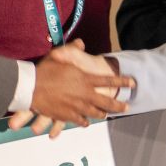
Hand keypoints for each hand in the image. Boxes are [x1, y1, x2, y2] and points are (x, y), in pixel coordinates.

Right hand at [8, 40, 133, 136]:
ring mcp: (77, 107)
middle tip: (127, 107)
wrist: (31, 88)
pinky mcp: (68, 116)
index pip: (108, 80)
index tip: (133, 83)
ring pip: (96, 113)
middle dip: (119, 105)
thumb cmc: (44, 71)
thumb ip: (72, 50)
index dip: (122, 81)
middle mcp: (85, 94)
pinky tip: (86, 122)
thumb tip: (81, 43)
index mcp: (85, 79)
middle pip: (107, 102)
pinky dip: (85, 121)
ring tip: (107, 114)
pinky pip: (81, 121)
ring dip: (102, 113)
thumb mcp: (59, 56)